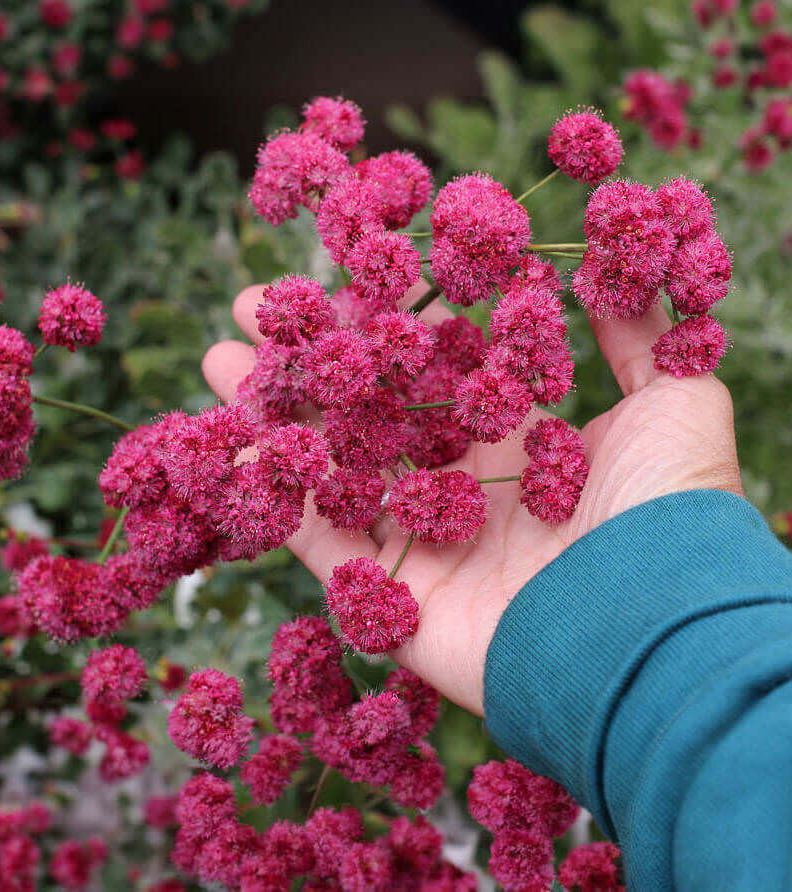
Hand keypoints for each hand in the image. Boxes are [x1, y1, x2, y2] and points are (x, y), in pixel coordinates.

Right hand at [202, 282, 742, 716]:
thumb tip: (609, 264)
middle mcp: (463, 484)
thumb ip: (638, 329)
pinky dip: (270, 500)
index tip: (341, 268)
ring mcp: (423, 540)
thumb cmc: (667, 507)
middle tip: (251, 309)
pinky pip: (317, 541)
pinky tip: (227, 452)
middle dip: (309, 358)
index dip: (384, 316)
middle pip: (368, 408)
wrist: (656, 629)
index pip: (434, 362)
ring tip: (216, 362)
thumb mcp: (678, 396)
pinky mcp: (392, 598)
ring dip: (272, 416)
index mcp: (518, 435)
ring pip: (330, 466)